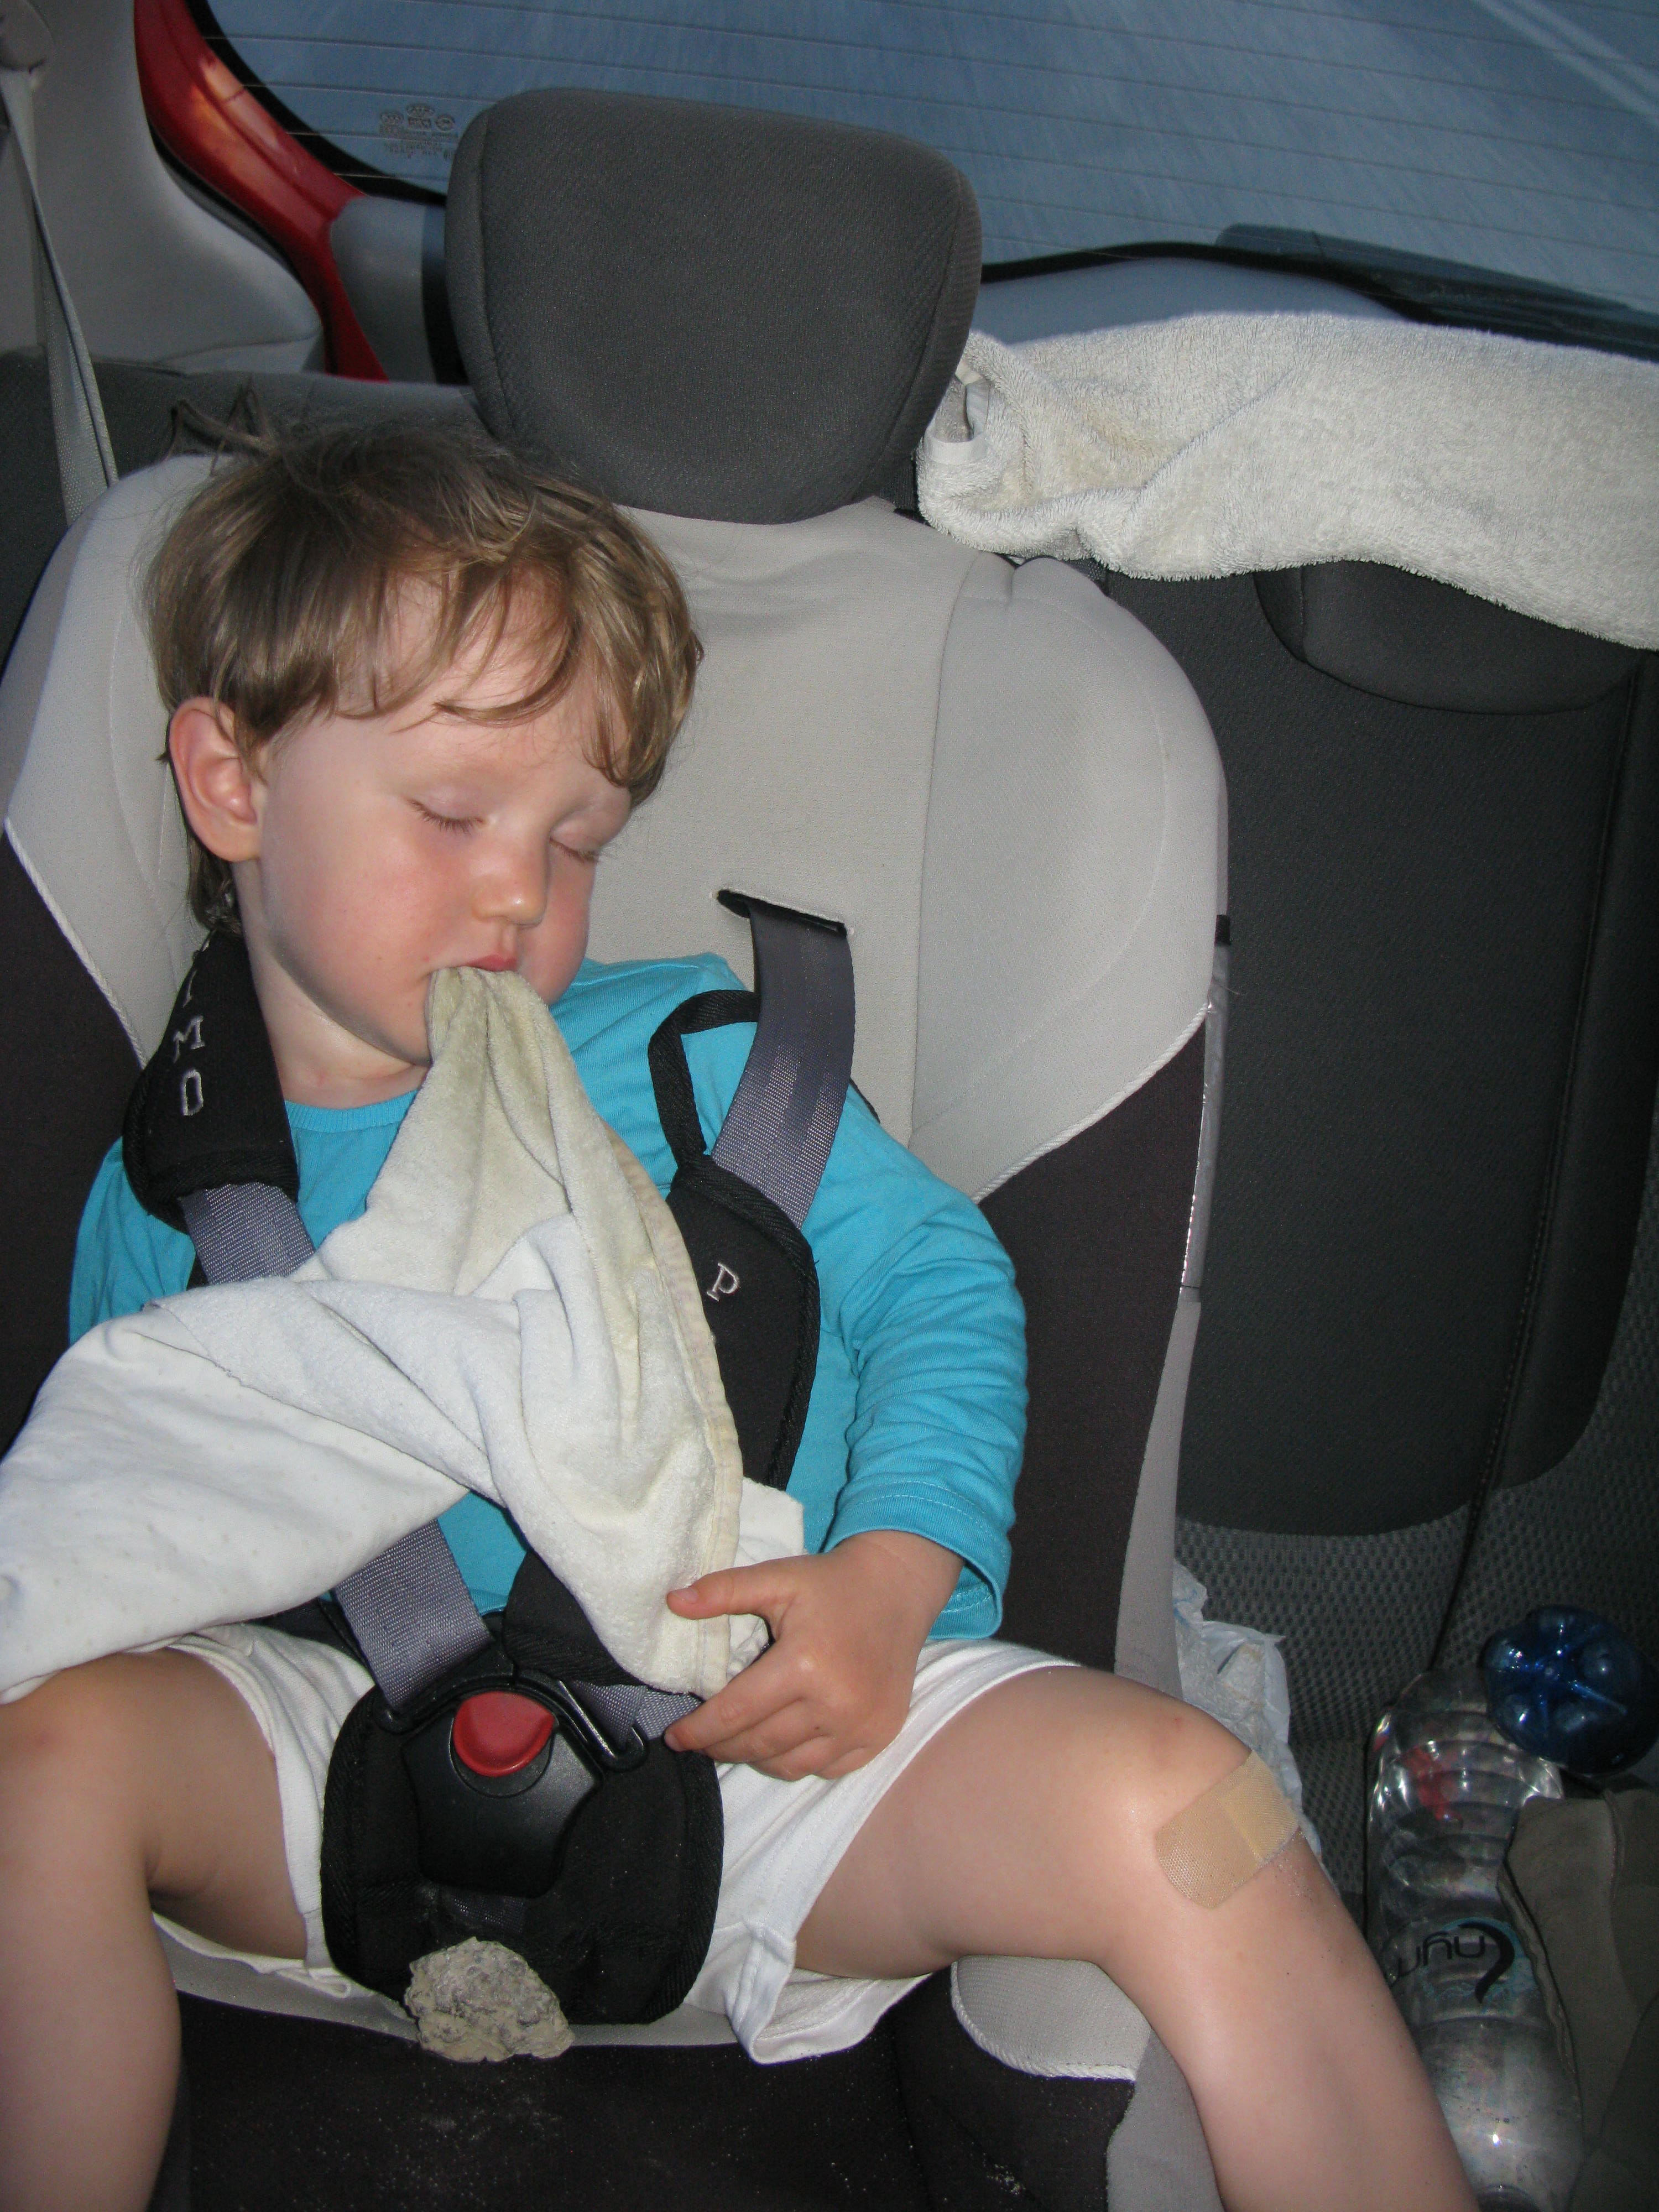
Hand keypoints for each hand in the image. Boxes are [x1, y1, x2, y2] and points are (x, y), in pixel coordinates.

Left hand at [662, 1531, 961, 1778]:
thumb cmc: (831, 1584)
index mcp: (804, 1664)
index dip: (700, 1730)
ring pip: (789, 1765)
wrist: (897, 1591)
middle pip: (759, 1744)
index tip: (674, 1738)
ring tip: (732, 1744)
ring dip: (754, 1759)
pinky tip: (778, 1747)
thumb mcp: (777, 1578)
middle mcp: (834, 1703)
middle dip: (720, 1748)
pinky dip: (795, 1763)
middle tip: (696, 1744)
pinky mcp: (878, 1736)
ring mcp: (859, 1725)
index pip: (737, 1712)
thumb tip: (672, 1602)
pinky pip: (825, 1769)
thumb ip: (724, 1591)